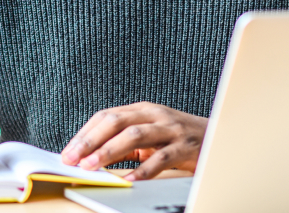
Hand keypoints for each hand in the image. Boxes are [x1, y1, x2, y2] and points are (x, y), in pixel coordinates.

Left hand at [60, 102, 207, 180]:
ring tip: (93, 166)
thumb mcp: (150, 134)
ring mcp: (171, 129)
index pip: (106, 116)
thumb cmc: (179, 138)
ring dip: (109, 151)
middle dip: (91, 140)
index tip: (68, 151)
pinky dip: (144, 169)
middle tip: (74, 158)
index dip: (85, 133)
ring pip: (135, 135)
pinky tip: (130, 180)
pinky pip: (162, 157)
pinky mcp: (185, 146)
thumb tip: (93, 156)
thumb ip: (125, 142)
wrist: (220, 137)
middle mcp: (154, 115)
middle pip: (116, 121)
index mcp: (142, 109)